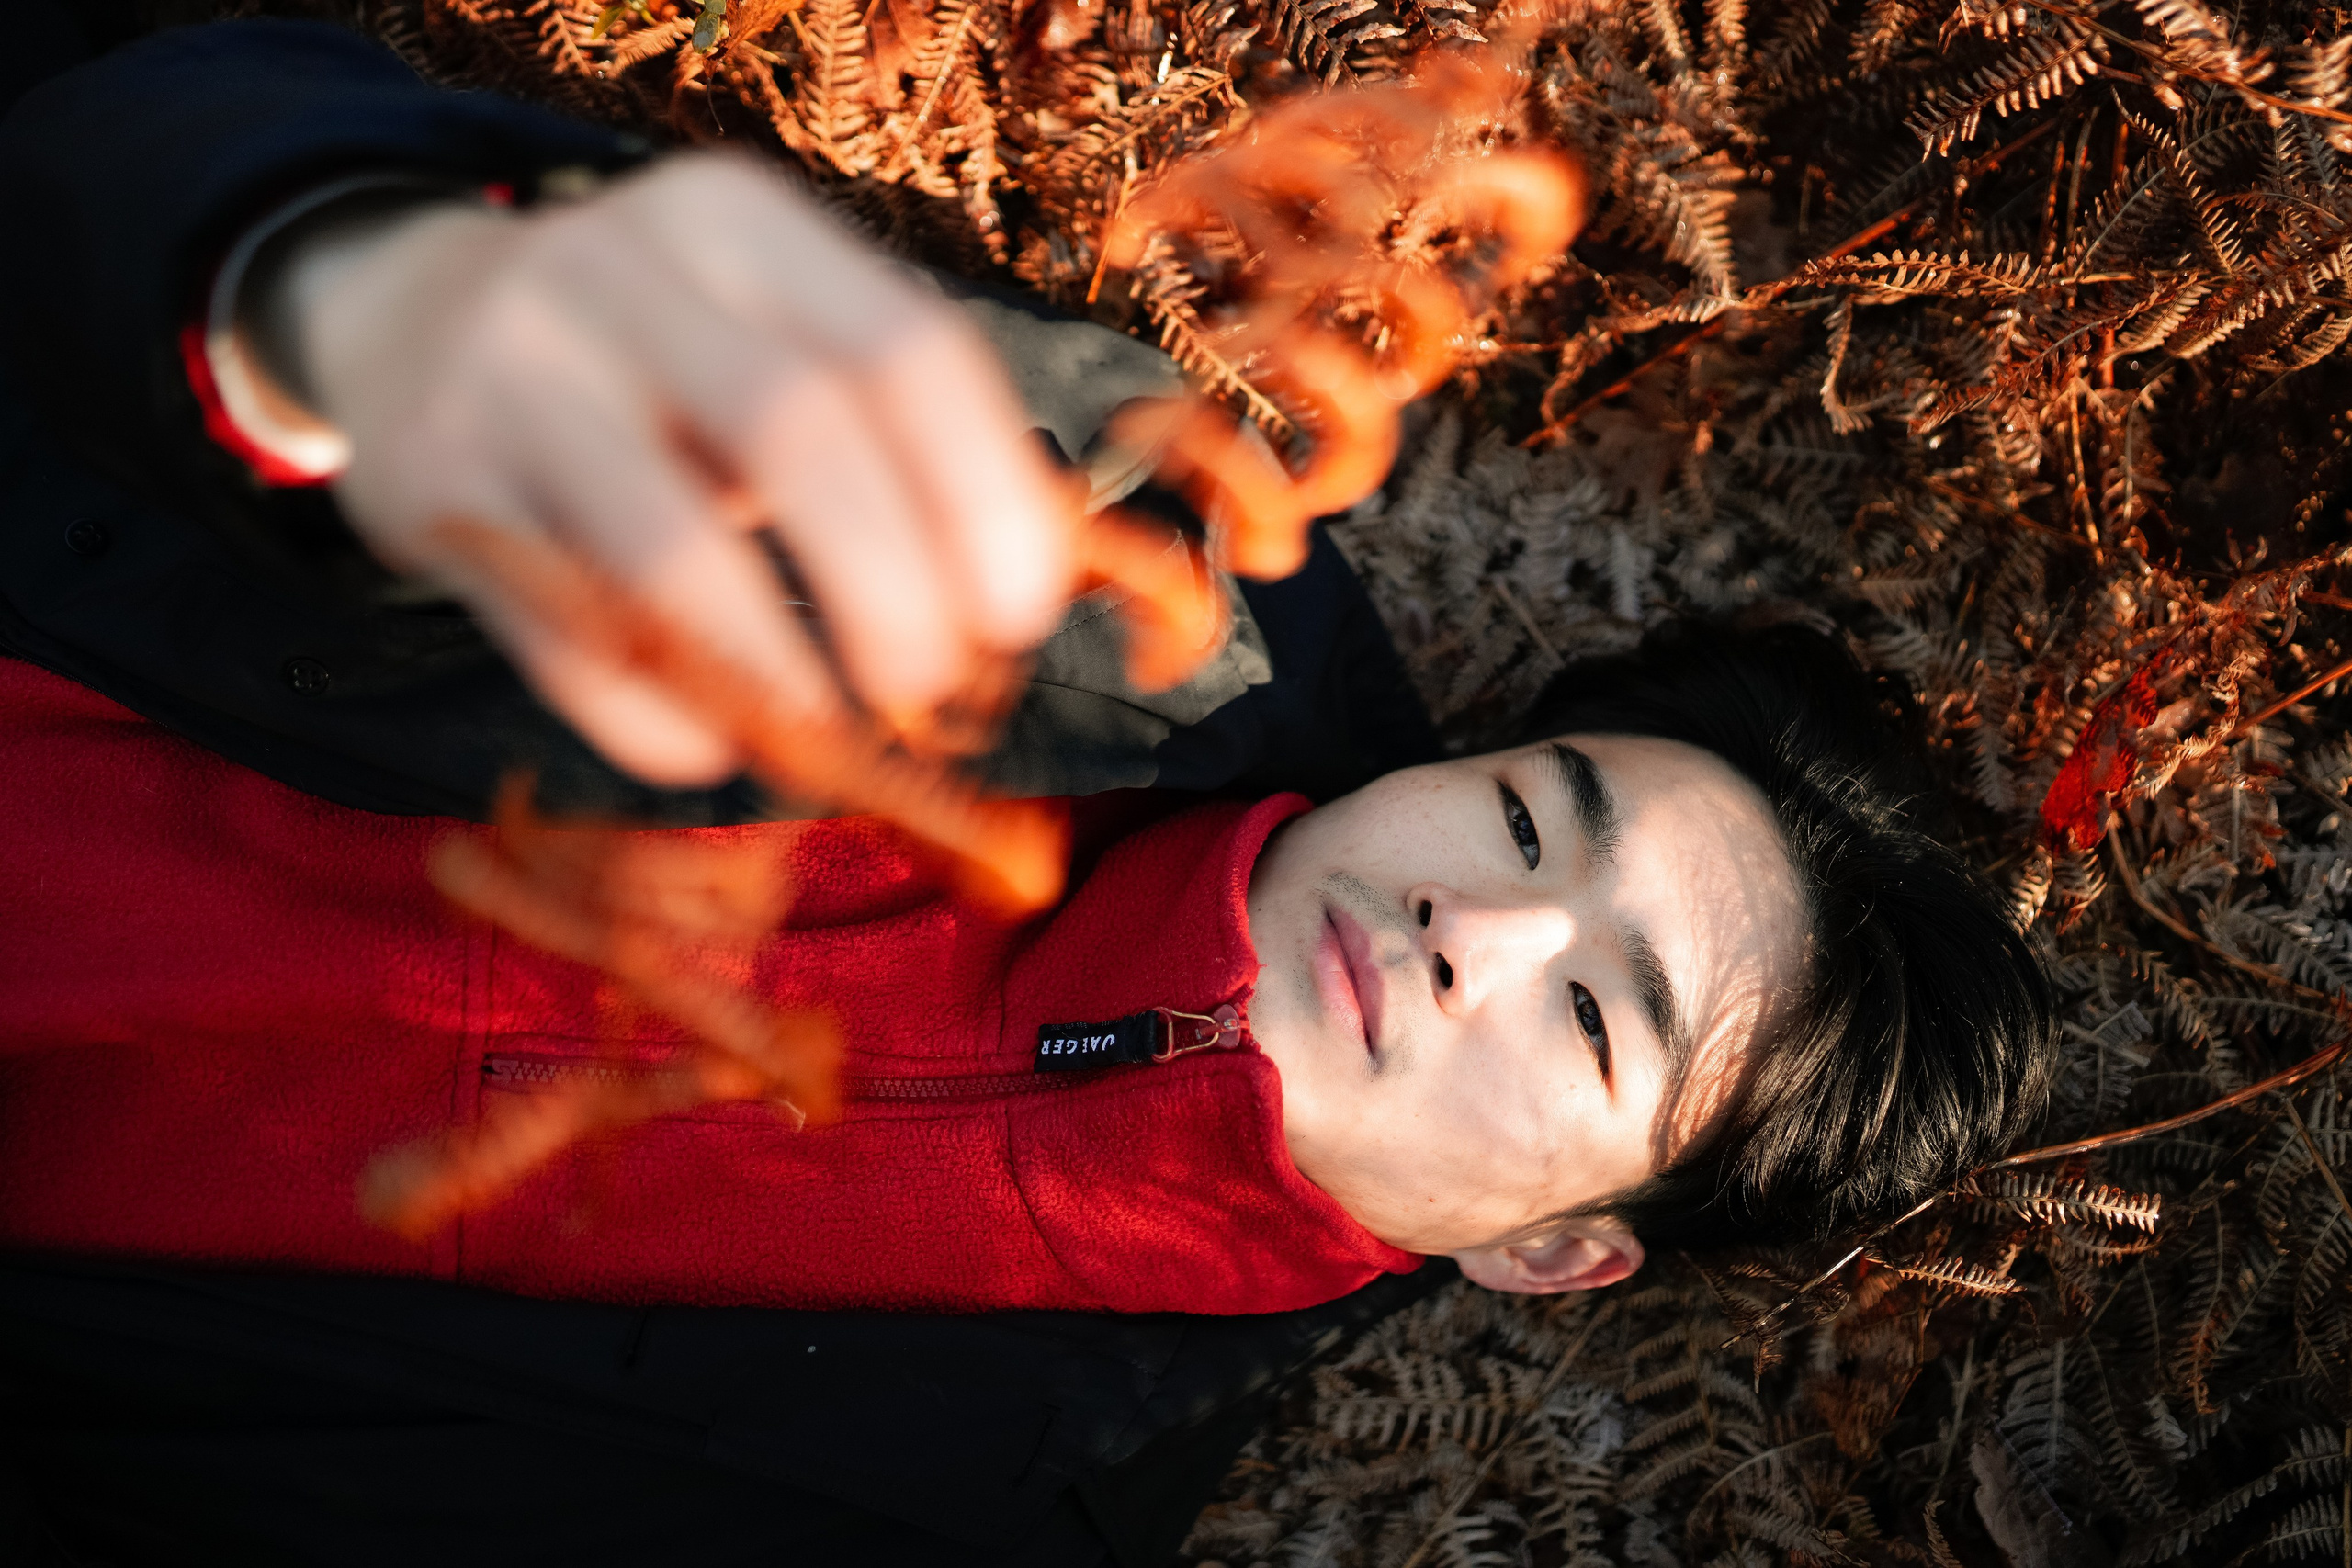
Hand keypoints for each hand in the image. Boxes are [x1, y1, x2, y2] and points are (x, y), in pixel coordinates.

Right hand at [277, 153, 1071, 785]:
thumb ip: (886, 429)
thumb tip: (1023, 596)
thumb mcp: (762, 332)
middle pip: (800, 433)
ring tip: (833, 738)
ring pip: (671, 546)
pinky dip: (651, 715)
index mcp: (742, 226)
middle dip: (892, 589)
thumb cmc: (653, 359)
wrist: (405, 314)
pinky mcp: (431, 485)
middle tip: (932, 690)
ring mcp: (510, 372)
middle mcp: (620, 272)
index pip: (907, 349)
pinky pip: (563, 630)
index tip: (1022, 616)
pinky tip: (707, 746)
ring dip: (778, 670)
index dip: (986, 496)